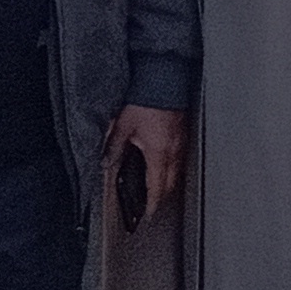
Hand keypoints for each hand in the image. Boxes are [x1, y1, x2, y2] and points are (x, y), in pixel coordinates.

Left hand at [107, 104, 189, 223]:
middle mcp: (174, 150)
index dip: (152, 203)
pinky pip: (181, 157)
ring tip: (159, 185)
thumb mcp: (123, 125)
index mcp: (159, 152)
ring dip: (169, 181)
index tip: (149, 212)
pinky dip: (174, 165)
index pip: (157, 187)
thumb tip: (106, 162)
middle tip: (153, 203)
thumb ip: (114, 146)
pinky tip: (166, 162)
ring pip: (178, 171)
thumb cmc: (146, 98)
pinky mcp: (184, 131)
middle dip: (162, 196)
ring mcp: (181, 141)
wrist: (163, 77)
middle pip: (171, 183)